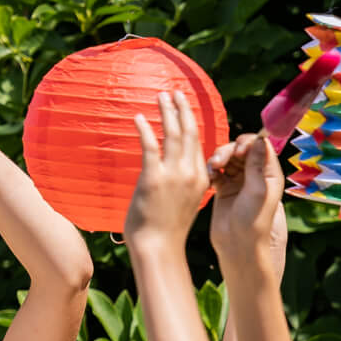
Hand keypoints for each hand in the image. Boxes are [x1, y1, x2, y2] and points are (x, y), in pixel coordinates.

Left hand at [123, 91, 215, 247]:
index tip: (186, 108)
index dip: (193, 122)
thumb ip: (182, 183)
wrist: (159, 247)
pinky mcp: (154, 179)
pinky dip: (145, 129)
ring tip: (161, 96)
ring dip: (167, 112)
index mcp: (201, 178)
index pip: (199, 143)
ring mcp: (173, 175)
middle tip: (175, 93)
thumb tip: (171, 173)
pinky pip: (150, 146)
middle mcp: (191, 173)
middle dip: (183, 109)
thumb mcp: (183, 202)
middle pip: (189, 133)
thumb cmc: (166, 229)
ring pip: (173, 135)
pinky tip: (139, 117)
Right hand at [209, 133, 287, 276]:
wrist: (237, 245)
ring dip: (218, 158)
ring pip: (227, 157)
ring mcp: (239, 181)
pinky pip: (217, 170)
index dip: (248, 143)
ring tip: (212, 169)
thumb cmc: (253, 220)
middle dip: (229, 150)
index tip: (238, 150)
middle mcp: (255, 175)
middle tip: (219, 161)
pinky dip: (211, 169)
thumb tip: (258, 139)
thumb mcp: (257, 189)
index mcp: (269, 174)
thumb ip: (256, 163)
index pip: (260, 146)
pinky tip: (209, 177)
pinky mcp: (224, 187)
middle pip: (241, 149)